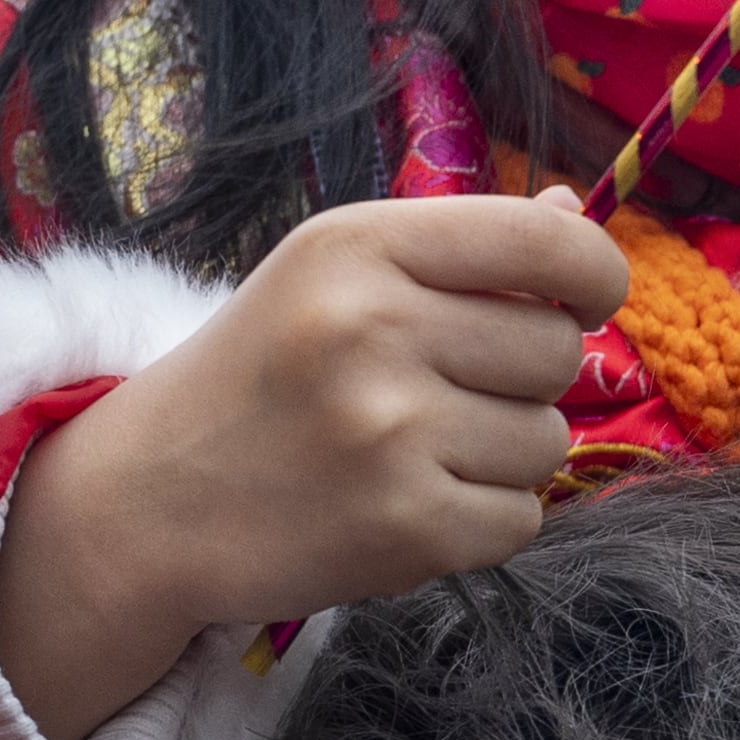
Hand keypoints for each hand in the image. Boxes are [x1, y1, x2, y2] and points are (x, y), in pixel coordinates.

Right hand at [0, 190, 630, 739]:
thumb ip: (456, 245)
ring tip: (413, 451)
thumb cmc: (257, 374)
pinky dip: (483, 519)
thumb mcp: (331, 274)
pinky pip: (523, 517)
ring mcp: (391, 435)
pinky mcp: (407, 530)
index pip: (549, 242)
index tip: (579, 300)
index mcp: (358, 246)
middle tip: (443, 392)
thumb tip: (572, 209)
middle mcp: (374, 330)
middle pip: (558, 351)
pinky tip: (409, 503)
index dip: (592, 275)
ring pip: (550, 441)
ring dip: (503, 453)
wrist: (147, 504)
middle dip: (523, 377)